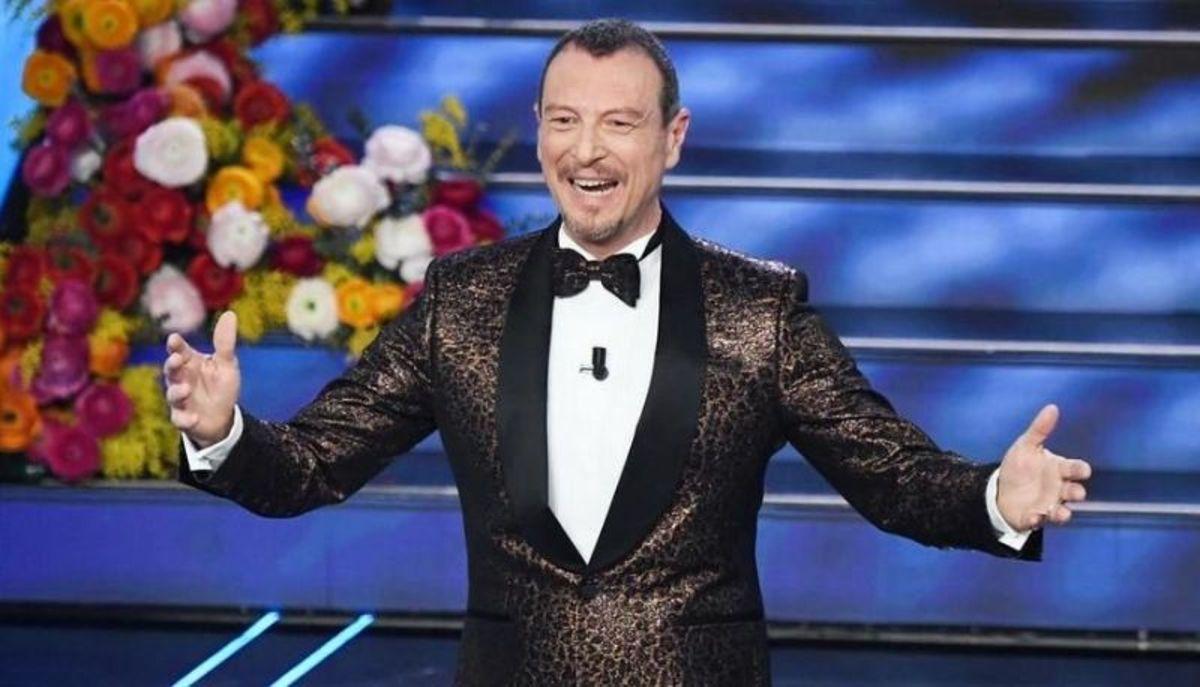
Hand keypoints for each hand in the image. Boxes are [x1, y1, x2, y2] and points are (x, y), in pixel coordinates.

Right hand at [163, 310, 240, 447]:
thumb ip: (225, 342)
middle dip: (172, 365)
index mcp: (190, 362)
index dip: (175, 345)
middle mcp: (181, 379)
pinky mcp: (184, 418)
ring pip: (172, 394)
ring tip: (186, 389)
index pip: (179, 350)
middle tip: (177, 359)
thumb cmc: (221, 386)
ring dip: (177, 391)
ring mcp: (180, 399)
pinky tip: (193, 417)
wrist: (222, 417)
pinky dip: (185, 419)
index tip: (174, 339)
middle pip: (171, 370)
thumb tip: (230, 313)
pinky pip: (180, 419)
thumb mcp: (227, 364)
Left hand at [997, 404, 1091, 530]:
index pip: (1075, 469)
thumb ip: (1039, 429)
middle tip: (1074, 492)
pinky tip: (1033, 516)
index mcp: (1058, 470)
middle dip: (1076, 492)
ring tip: (1061, 512)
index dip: (1080, 470)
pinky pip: (1039, 521)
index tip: (1083, 470)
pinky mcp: (1035, 517)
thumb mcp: (1026, 446)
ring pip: (1062, 511)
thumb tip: (1052, 407)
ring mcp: (1049, 504)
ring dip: (1063, 512)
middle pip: (1075, 492)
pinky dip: (1038, 519)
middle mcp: (1058, 489)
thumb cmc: (1020, 467)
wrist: (1000, 489)